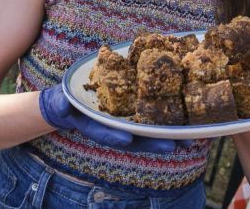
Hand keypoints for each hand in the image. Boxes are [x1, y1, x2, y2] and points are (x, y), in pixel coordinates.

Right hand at [39, 85, 190, 152]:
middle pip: (136, 138)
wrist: (71, 107)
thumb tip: (62, 105)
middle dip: (153, 142)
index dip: (117, 137)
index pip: (108, 134)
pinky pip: (153, 122)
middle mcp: (115, 130)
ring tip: (189, 139)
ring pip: (149, 133)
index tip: (127, 139)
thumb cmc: (67, 103)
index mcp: (98, 127)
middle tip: (172, 145)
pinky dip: (169, 125)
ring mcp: (127, 125)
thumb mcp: (61, 103)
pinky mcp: (136, 117)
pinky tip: (187, 125)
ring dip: (168, 137)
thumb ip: (62, 105)